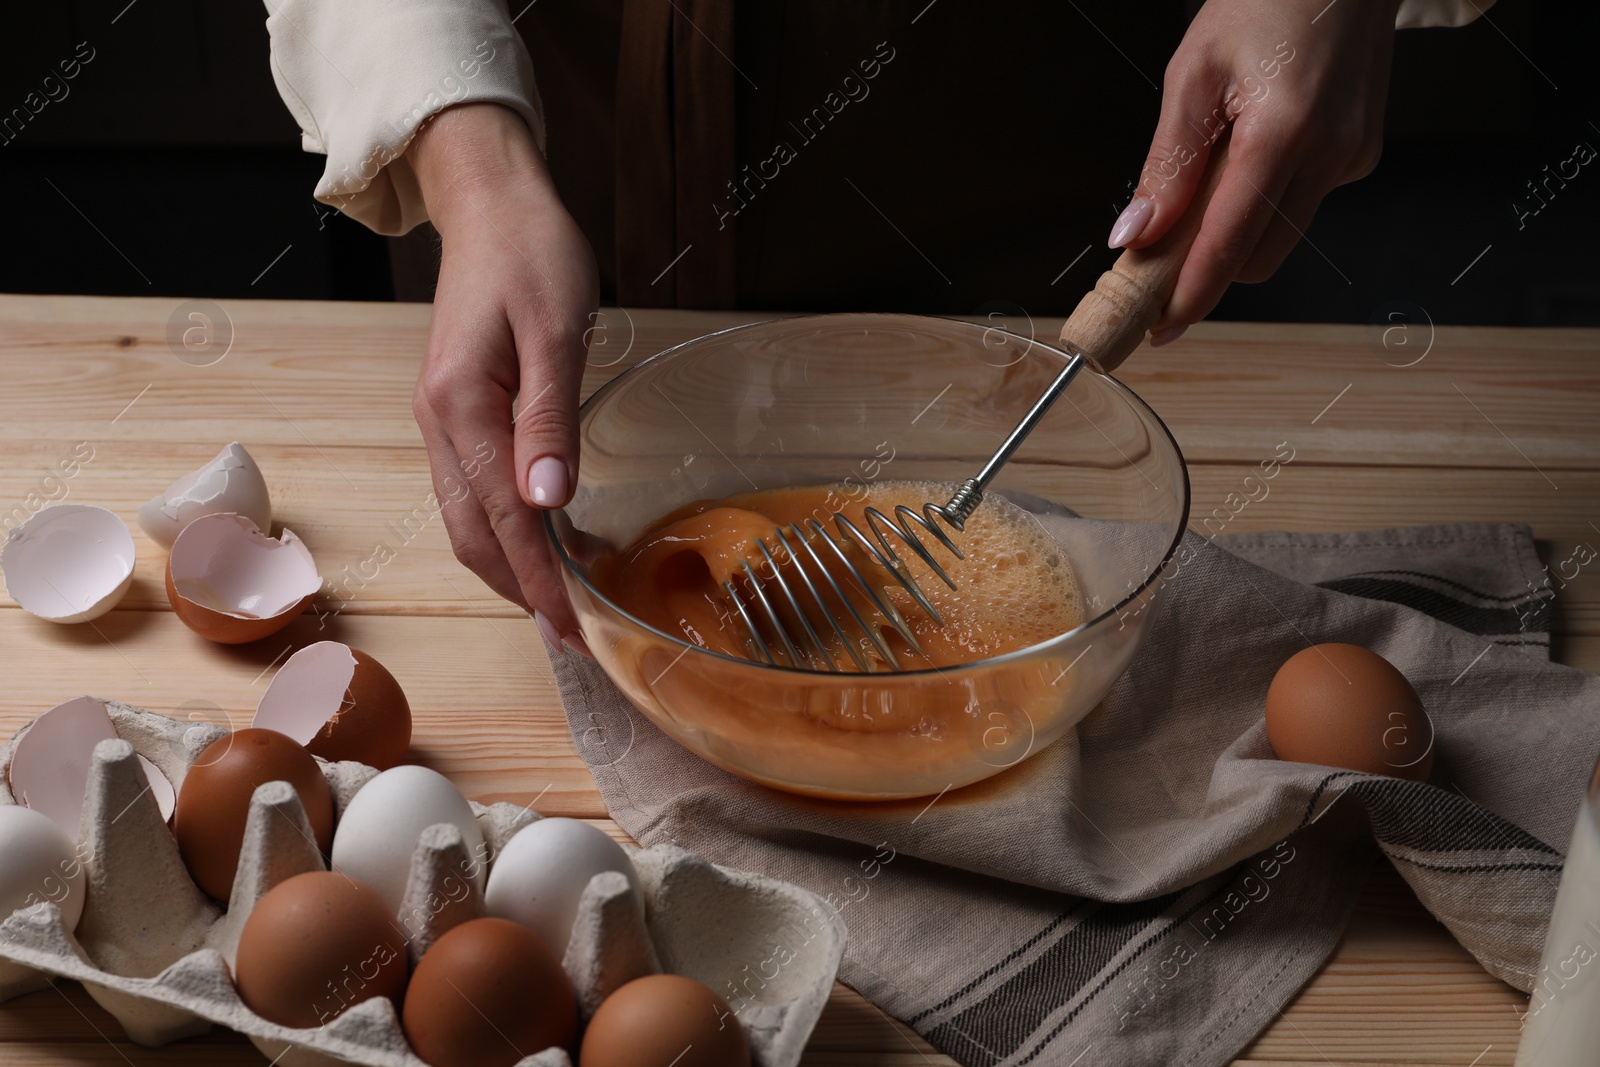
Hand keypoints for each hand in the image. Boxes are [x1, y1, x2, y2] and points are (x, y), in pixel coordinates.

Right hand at [408, 102, 598, 652]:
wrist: (490, 204)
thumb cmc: (531, 254)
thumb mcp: (555, 331)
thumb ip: (549, 420)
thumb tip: (548, 505)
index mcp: (460, 406)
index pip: (502, 519)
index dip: (540, 581)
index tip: (573, 627)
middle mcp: (439, 424)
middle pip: (472, 535)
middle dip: (522, 590)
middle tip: (576, 631)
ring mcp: (442, 421)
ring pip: (468, 520)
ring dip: (513, 565)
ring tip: (568, 596)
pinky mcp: (456, 414)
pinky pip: (475, 491)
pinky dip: (509, 528)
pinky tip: (552, 536)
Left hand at [1109, 0, 1399, 343]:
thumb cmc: (1266, 0)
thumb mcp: (1192, 73)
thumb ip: (1167, 163)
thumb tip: (1136, 235)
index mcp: (1284, 130)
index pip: (1230, 243)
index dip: (1191, 294)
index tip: (1157, 326)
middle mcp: (1331, 153)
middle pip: (1258, 256)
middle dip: (1208, 269)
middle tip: (1157, 264)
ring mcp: (1353, 157)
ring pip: (1279, 235)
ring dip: (1234, 234)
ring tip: (1201, 188)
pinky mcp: (1360, 156)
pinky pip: (1300, 203)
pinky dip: (1262, 201)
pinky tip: (1247, 155)